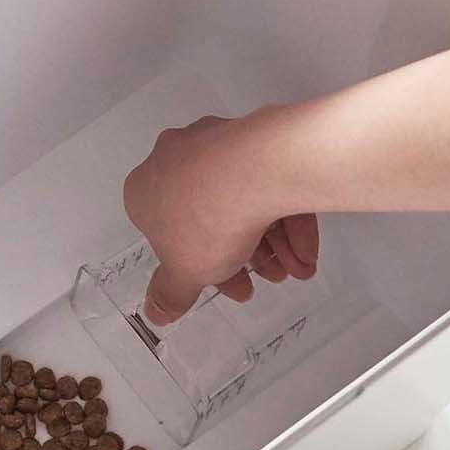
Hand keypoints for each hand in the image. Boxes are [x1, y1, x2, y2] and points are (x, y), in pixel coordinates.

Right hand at [123, 114, 318, 324]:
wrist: (254, 170)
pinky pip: (268, 180)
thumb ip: (170, 295)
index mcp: (144, 190)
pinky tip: (304, 249)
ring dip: (268, 240)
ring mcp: (214, 143)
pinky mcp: (254, 136)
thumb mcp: (185, 274)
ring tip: (291, 267)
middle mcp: (173, 159)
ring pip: (241, 198)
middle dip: (239, 253)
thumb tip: (156, 312)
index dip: (198, 265)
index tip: (223, 281)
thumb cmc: (206, 218)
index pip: (167, 233)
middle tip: (262, 276)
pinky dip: (286, 216)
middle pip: (208, 216)